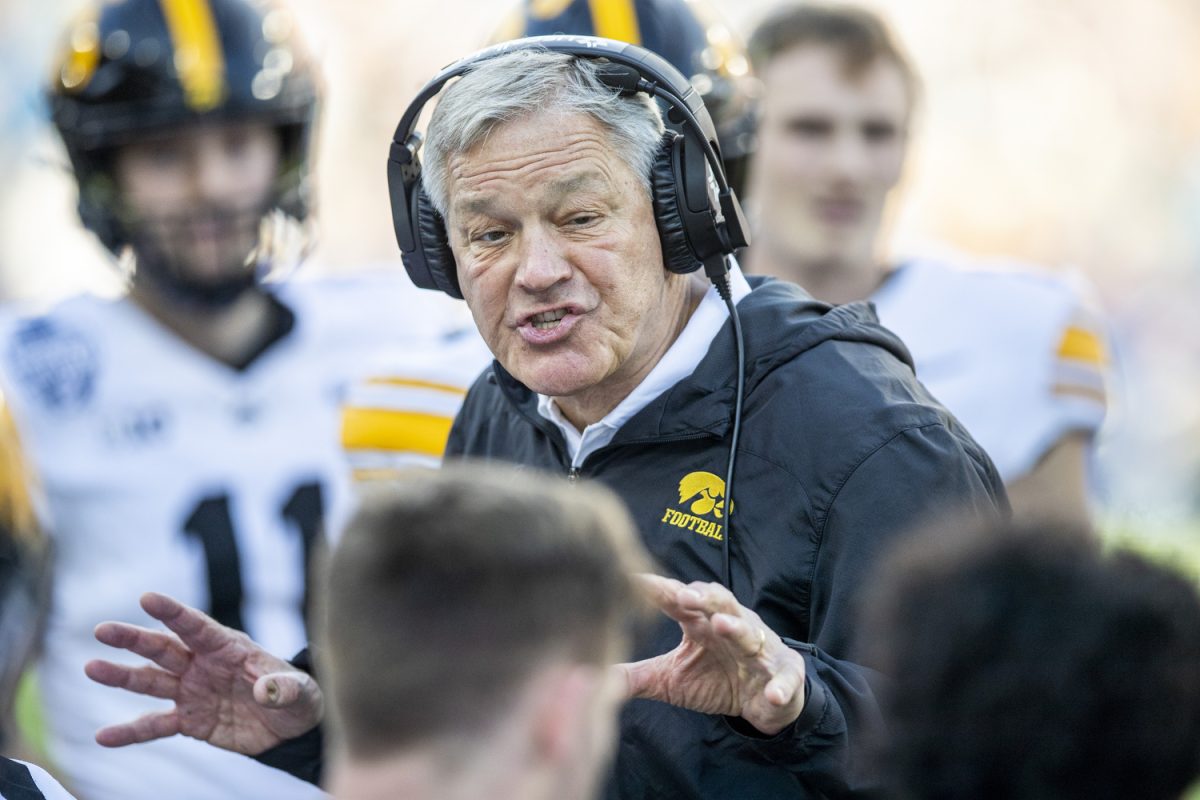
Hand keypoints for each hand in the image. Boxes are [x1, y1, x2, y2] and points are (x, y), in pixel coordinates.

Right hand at [84, 592, 322, 754]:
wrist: (291, 728)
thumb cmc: (298, 697)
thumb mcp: (302, 692)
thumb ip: (286, 688)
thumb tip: (268, 691)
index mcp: (229, 647)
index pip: (197, 626)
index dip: (174, 613)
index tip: (147, 598)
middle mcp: (203, 665)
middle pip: (164, 648)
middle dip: (134, 639)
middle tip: (102, 630)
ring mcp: (192, 691)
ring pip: (151, 681)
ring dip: (121, 676)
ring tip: (91, 668)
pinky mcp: (189, 721)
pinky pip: (155, 726)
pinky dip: (130, 733)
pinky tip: (102, 737)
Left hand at [616, 575, 805, 735]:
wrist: (765, 700)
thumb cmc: (716, 680)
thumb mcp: (672, 680)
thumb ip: (637, 676)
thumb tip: (591, 677)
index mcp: (701, 623)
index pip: (678, 600)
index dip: (659, 590)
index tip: (635, 581)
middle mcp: (732, 625)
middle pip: (718, 603)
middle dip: (702, 597)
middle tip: (682, 595)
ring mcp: (760, 649)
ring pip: (750, 633)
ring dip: (737, 629)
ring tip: (721, 626)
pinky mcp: (784, 675)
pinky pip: (783, 679)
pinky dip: (779, 687)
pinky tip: (771, 695)